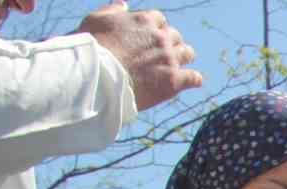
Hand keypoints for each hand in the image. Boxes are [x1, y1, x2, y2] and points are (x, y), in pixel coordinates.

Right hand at [77, 1, 202, 110]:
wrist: (97, 76)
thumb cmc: (92, 48)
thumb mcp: (96, 20)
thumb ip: (112, 11)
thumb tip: (123, 4)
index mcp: (145, 20)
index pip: (159, 19)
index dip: (154, 29)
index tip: (147, 38)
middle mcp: (161, 37)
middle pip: (175, 36)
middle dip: (169, 43)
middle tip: (159, 54)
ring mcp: (169, 58)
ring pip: (187, 53)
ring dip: (182, 57)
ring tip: (174, 65)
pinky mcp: (174, 80)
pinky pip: (194, 78)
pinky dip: (193, 79)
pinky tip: (189, 82)